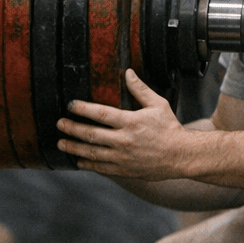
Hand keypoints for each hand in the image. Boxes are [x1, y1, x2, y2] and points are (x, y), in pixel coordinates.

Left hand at [56, 70, 191, 178]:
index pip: (100, 114)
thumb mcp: (158, 105)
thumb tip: (128, 72)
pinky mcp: (125, 170)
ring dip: (74, 148)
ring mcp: (123, 157)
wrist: (183, 156)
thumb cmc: (170, 128)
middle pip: (91, 134)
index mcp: (131, 122)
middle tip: (59, 124)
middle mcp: (125, 140)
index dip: (83, 109)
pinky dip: (88, 164)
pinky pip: (102, 168)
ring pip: (92, 153)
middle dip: (72, 129)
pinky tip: (78, 160)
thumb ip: (140, 89)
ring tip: (61, 143)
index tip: (70, 105)